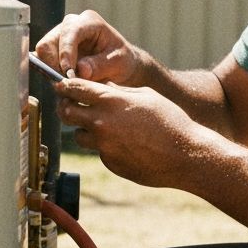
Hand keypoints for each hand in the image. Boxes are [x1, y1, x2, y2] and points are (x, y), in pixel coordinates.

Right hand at [35, 11, 144, 85]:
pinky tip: (63, 81)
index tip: (69, 74)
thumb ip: (100, 65)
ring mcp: (60, 35)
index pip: (69, 33)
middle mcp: (71, 24)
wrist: (120, 64)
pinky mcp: (54, 49)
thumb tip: (80, 70)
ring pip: (42, 54)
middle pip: (48, 43)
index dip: (66, 54)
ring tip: (69, 83)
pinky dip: (49, 73)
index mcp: (89, 21)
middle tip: (67, 83)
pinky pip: (42, 61)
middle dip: (54, 65)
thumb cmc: (121, 60)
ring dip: (52, 71)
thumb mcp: (118, 63)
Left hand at [55, 77, 203, 185]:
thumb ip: (119, 91)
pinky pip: (99, 151)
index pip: (73, 88)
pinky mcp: (109, 162)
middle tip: (72, 105)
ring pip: (79, 134)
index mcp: (111, 100)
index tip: (62, 85)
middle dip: (67, 106)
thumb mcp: (145, 95)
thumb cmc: (170, 120)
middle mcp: (101, 123)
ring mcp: (103, 145)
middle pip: (66, 112)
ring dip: (86, 129)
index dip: (65, 85)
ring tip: (106, 126)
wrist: (185, 155)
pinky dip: (106, 145)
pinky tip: (127, 144)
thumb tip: (100, 87)